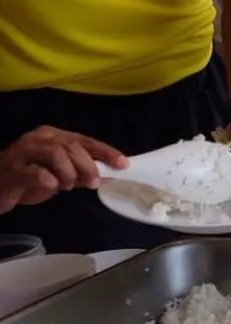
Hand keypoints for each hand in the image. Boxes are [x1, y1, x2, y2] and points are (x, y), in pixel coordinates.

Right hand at [0, 127, 127, 214]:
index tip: (124, 164)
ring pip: (56, 154)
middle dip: (88, 166)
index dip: (106, 152)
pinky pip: (38, 173)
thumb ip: (79, 170)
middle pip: (71, 146)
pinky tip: (51, 187)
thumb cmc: (28, 179)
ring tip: (67, 186)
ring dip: (69, 173)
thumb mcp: (58, 173)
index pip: (84, 140)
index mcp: (52, 135)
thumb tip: (108, 173)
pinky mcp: (13, 170)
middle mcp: (38, 139)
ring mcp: (23, 152)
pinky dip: (51, 182)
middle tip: (92, 183)